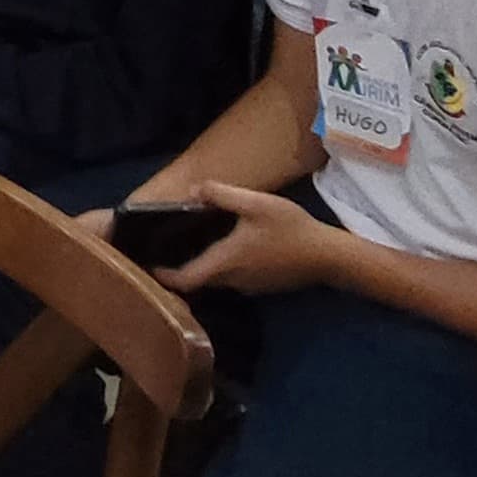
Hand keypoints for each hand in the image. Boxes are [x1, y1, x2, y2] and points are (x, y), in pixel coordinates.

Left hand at [157, 182, 345, 295]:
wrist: (328, 256)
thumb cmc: (291, 229)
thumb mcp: (257, 204)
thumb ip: (223, 195)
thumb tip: (193, 191)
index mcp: (226, 262)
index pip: (186, 279)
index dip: (165, 276)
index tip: (148, 265)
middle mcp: (233, 280)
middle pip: (198, 280)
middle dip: (180, 268)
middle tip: (165, 247)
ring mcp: (248, 286)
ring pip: (216, 280)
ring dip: (202, 266)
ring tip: (191, 243)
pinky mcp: (261, 286)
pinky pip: (232, 279)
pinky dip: (221, 267)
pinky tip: (225, 247)